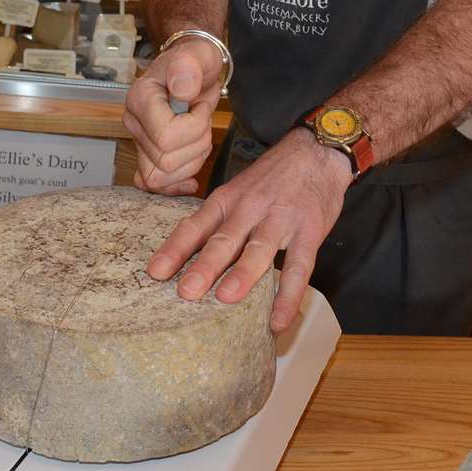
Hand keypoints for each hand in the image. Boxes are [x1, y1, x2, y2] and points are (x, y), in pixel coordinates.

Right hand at [123, 36, 223, 195]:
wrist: (194, 70)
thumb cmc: (195, 62)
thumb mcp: (198, 55)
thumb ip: (188, 67)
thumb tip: (182, 90)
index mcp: (140, 99)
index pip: (166, 137)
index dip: (193, 127)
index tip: (200, 107)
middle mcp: (134, 122)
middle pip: (167, 161)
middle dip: (197, 143)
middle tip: (202, 119)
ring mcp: (139, 140)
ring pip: (164, 176)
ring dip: (193, 159)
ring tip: (198, 132)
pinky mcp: (147, 155)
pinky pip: (154, 185)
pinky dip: (175, 185)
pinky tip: (189, 179)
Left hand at [147, 129, 350, 331]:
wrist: (316, 152)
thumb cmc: (272, 177)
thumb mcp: (238, 190)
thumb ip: (219, 222)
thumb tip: (188, 258)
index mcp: (227, 199)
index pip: (196, 225)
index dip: (175, 248)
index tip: (156, 272)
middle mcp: (249, 208)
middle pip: (224, 239)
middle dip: (204, 266)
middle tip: (186, 291)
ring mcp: (280, 219)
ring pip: (259, 249)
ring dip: (242, 274)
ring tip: (226, 297)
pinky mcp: (309, 231)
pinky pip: (299, 266)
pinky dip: (289, 295)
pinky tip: (279, 319)